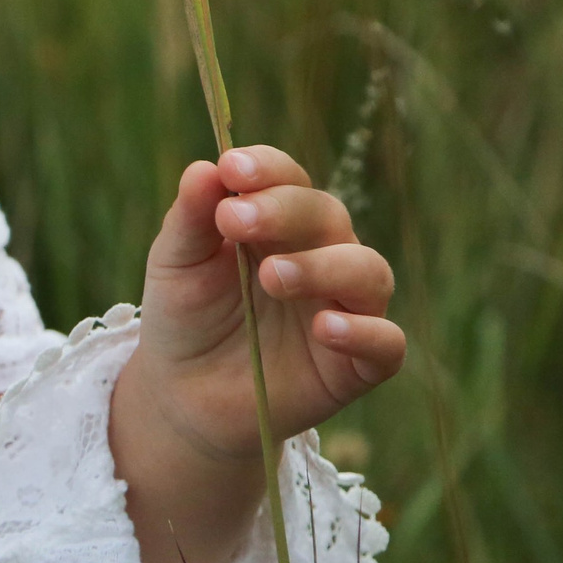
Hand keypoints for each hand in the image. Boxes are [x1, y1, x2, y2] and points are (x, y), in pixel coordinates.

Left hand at [133, 145, 405, 464]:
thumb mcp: (176, 264)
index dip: (267, 169)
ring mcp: (345, 307)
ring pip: (368, 272)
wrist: (183, 394)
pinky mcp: (357, 365)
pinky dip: (363, 332)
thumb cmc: (185, 316)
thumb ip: (190, 219)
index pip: (288, 180)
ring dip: (324, 266)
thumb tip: (204, 168)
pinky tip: (324, 327)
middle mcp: (322, 256)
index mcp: (278, 224)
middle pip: (328, 216)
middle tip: (235, 221)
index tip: (232, 168)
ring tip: (271, 276)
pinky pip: (386, 343)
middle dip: (284, 212)